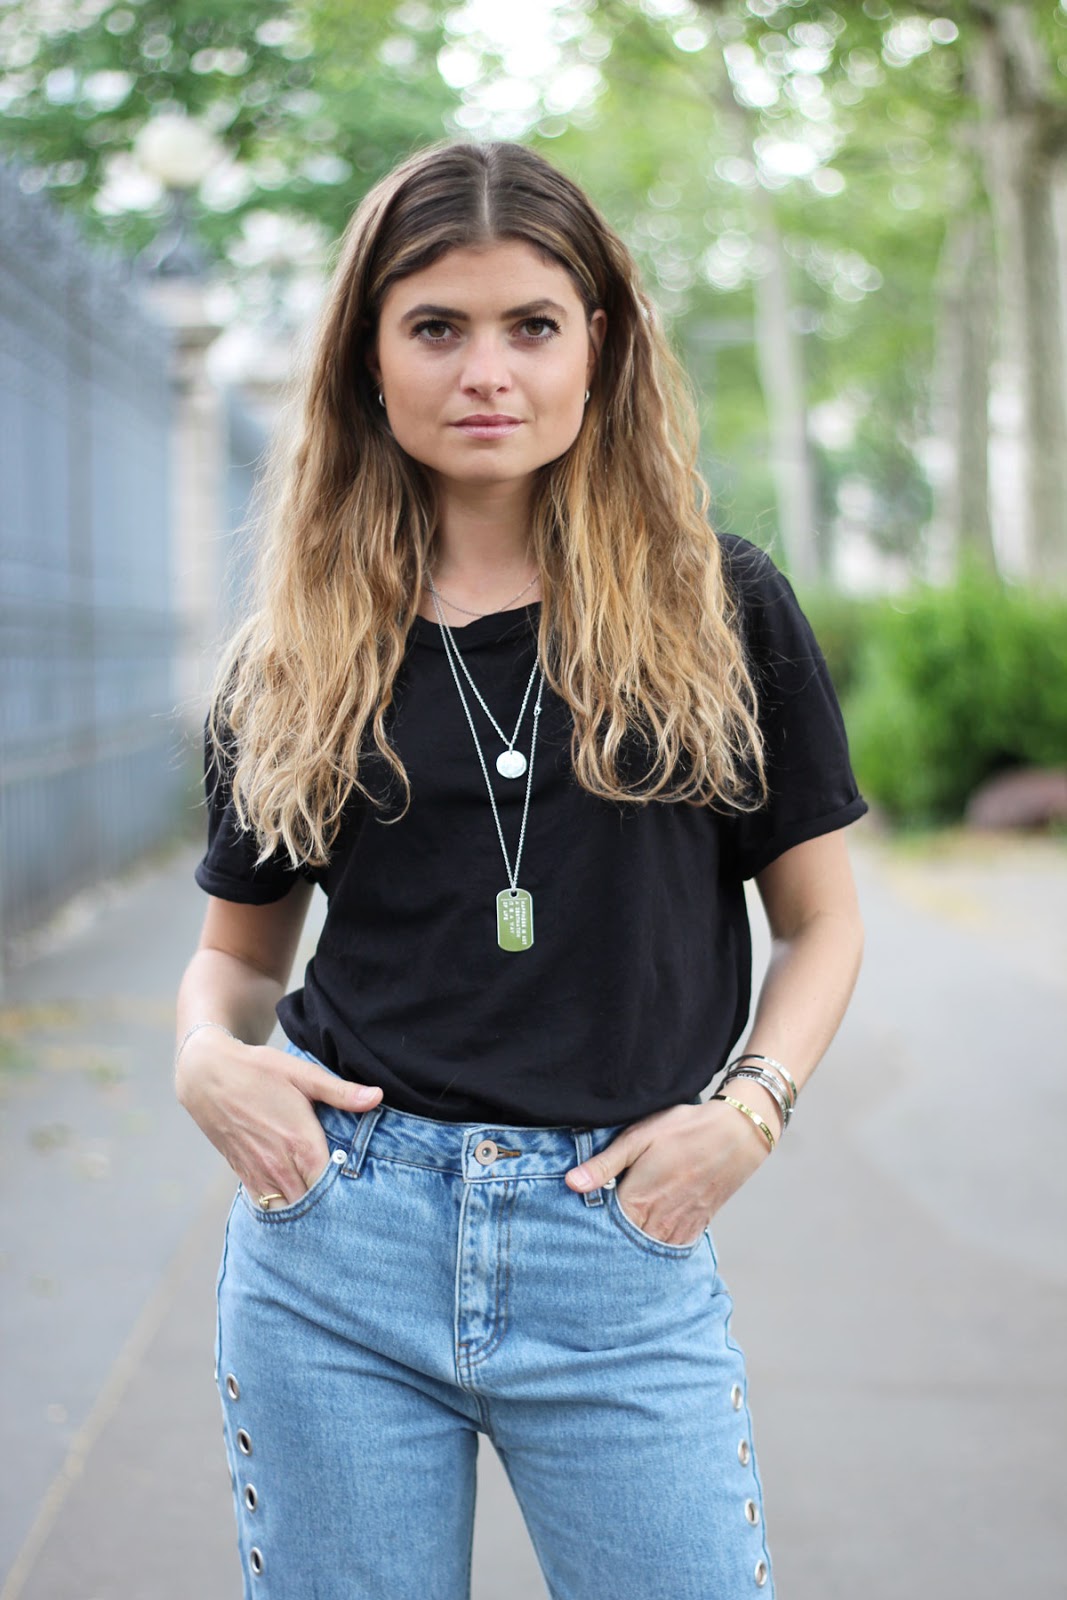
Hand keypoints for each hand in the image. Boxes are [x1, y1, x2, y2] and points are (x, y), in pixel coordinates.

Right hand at [175, 1031, 381, 1204]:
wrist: (208, 1075)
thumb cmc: (260, 1071)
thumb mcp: (303, 1075)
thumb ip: (341, 1092)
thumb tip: (378, 1096)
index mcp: (301, 1143)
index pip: (331, 1188)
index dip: (348, 1194)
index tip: (363, 1193)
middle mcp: (279, 1165)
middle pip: (311, 1206)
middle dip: (329, 1209)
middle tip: (349, 1207)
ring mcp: (258, 1173)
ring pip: (287, 1211)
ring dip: (304, 1212)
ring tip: (324, 1210)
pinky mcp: (243, 1174)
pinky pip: (264, 1206)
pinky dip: (280, 1208)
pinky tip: (294, 1202)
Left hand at [564, 1096, 775, 1246]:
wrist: (736, 1134)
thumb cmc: (683, 1130)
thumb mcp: (638, 1138)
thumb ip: (604, 1165)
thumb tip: (571, 1184)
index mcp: (638, 1201)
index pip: (603, 1232)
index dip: (588, 1233)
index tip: (575, 1233)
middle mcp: (658, 1222)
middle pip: (625, 1248)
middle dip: (608, 1247)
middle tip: (591, 1249)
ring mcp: (680, 1228)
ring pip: (648, 1254)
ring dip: (633, 1253)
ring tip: (617, 1251)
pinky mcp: (697, 1227)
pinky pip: (672, 1251)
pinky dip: (658, 1253)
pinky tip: (648, 1245)